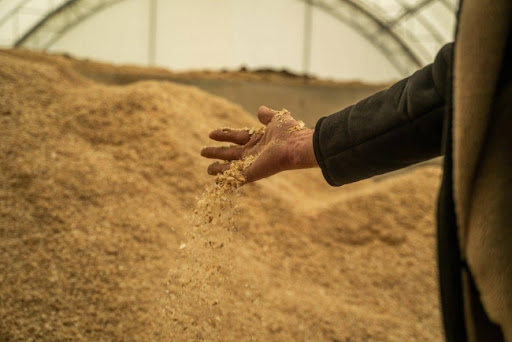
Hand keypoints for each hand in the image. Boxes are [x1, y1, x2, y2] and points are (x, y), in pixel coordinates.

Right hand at [201, 105, 317, 183]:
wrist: (295, 146)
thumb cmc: (289, 132)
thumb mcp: (277, 119)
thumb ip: (267, 115)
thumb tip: (260, 109)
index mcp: (258, 139)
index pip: (237, 137)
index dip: (224, 135)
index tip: (210, 134)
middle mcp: (254, 153)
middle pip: (231, 152)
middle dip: (217, 152)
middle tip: (202, 151)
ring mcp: (251, 164)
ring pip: (230, 166)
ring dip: (218, 168)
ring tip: (207, 169)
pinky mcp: (251, 173)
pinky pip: (235, 178)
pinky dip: (226, 181)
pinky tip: (217, 183)